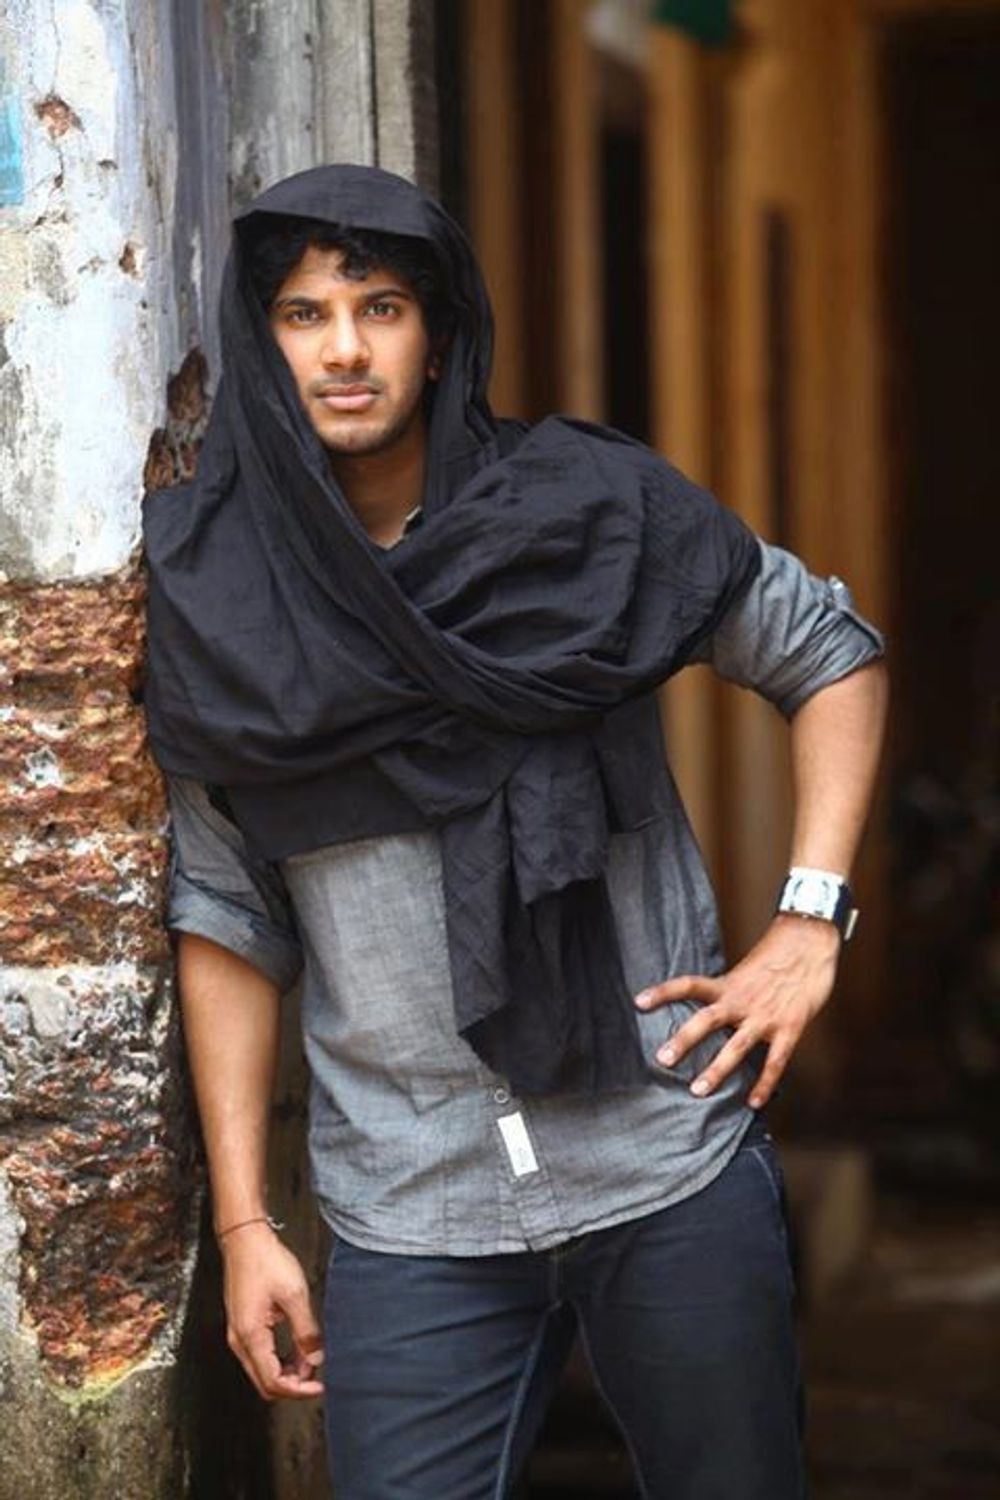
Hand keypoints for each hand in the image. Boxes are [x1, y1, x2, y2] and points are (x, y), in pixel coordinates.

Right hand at [220, 1222, 324, 1400]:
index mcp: (250, 1336)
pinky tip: (296, 1350)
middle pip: (264, 1382)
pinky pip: (259, 1355)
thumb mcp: (294, 1295)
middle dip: (292, 1386)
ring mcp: (238, 1334)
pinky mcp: (242, 1326)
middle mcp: (239, 1340)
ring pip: (261, 1370)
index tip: (319, 1386)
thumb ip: (306, 1330)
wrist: (245, 1240)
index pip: (273, 1381)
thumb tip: (316, 1359)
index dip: (298, 1390)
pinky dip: (279, 1360)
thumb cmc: (265, 1261)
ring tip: (311, 1361)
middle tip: (317, 1378)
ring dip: (286, 1373)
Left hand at [634, 914, 840, 1108]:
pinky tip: (753, 1103)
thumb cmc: (778, 955)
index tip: (639, 1001)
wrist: (811, 940)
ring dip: (717, 1070)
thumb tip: (709, 1010)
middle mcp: (742, 1000)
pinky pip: (776, 1061)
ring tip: (697, 1091)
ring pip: (737, 1046)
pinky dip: (765, 1084)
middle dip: (684, 1040)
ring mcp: (766, 1016)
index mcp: (729, 984)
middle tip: (662, 1059)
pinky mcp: (790, 1027)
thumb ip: (729, 992)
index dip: (663, 992)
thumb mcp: (746, 970)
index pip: (689, 985)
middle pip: (707, 1020)